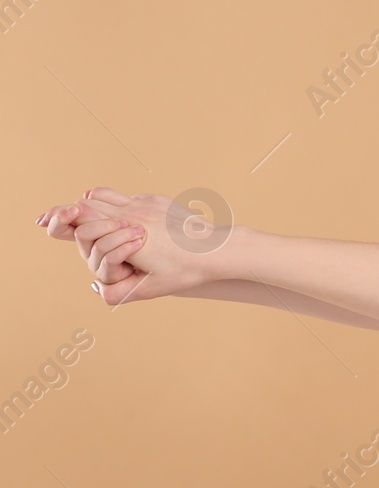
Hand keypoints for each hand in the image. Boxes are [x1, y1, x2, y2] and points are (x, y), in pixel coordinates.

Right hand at [37, 188, 224, 303]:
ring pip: (105, 196)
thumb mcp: (153, 288)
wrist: (220, 250)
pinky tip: (120, 220)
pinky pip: (127, 198)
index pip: (82, 217)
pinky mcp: (158, 201)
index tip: (48, 224)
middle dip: (73, 214)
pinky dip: (116, 206)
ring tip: (86, 218)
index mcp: (128, 233)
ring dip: (93, 206)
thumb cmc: (187, 271)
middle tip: (58, 222)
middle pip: (88, 204)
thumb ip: (120, 292)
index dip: (60, 219)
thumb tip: (94, 287)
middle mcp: (133, 214)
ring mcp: (145, 204)